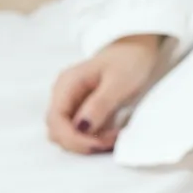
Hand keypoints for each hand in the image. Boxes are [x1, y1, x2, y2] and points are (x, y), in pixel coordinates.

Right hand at [47, 35, 163, 154]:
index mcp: (67, 85)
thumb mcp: (118, 83)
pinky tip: (111, 134)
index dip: (74, 139)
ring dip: (87, 143)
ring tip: (113, 137)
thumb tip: (81, 128)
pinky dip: (93, 139)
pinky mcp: (81, 109)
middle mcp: (63, 94)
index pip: (55, 121)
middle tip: (110, 141)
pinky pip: (79, 131)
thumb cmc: (129, 61)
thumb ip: (100, 104)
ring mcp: (70, 102)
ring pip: (66, 134)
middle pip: (57, 131)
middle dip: (81, 143)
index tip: (100, 144)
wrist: (136, 49)